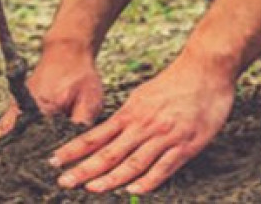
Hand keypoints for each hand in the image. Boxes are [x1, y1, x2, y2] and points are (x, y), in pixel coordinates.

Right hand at [0, 41, 103, 163]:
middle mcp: (22, 109)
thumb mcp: (89, 101)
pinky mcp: (19, 110)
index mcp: (37, 108)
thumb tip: (71, 152)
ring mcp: (18, 109)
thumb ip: (80, 126)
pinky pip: (2, 129)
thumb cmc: (80, 75)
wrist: (67, 51)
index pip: (18, 134)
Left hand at [50, 53, 234, 194]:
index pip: (96, 135)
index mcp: (130, 113)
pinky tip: (134, 190)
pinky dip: (148, 180)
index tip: (55, 160)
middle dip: (84, 169)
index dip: (74, 149)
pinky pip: (164, 167)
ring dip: (111, 178)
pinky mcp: (186, 145)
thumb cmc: (175, 82)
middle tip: (64, 181)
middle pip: (108, 152)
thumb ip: (128, 116)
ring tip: (91, 189)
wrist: (205, 69)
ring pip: (133, 162)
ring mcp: (164, 136)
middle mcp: (143, 125)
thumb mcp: (143, 96)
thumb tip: (109, 130)